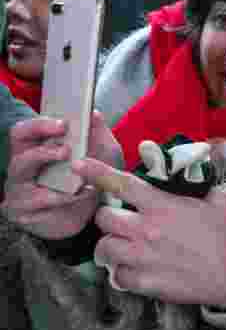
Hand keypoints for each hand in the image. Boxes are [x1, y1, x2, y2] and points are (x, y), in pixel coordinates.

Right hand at [2, 112, 117, 239]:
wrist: (89, 216)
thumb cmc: (90, 179)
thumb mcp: (102, 154)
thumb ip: (98, 134)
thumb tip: (94, 113)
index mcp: (35, 148)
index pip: (24, 132)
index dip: (40, 125)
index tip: (64, 124)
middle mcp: (22, 168)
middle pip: (19, 155)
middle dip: (42, 151)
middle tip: (67, 151)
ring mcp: (19, 191)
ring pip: (22, 180)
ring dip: (52, 177)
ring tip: (76, 176)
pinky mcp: (22, 211)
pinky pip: (38, 202)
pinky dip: (64, 197)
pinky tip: (83, 194)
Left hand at [73, 157, 225, 308]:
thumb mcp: (217, 202)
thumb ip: (198, 184)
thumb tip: (194, 165)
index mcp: (163, 206)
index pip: (122, 184)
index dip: (97, 172)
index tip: (79, 165)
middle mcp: (147, 229)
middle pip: (103, 218)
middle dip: (109, 218)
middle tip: (121, 222)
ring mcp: (143, 257)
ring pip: (103, 247)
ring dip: (111, 245)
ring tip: (123, 247)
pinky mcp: (144, 282)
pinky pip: (116, 276)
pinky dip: (122, 272)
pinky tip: (135, 269)